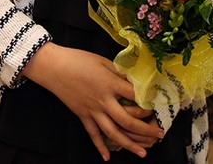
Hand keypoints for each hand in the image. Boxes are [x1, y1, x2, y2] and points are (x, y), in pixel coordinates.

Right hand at [22, 43, 163, 159]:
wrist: (53, 67)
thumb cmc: (78, 59)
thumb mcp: (103, 60)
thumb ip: (119, 73)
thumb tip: (134, 80)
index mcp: (110, 84)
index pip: (136, 97)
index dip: (149, 102)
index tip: (158, 105)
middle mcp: (103, 100)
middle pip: (128, 121)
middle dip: (146, 130)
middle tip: (159, 135)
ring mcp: (92, 110)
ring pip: (113, 133)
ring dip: (129, 145)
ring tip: (142, 153)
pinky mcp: (82, 115)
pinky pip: (92, 134)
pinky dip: (99, 147)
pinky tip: (107, 158)